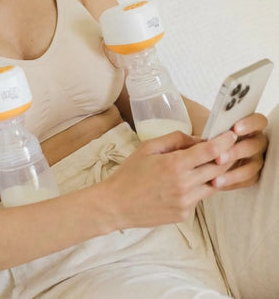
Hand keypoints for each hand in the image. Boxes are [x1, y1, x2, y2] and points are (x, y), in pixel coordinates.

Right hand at [105, 130, 236, 229]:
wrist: (117, 204)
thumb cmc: (130, 173)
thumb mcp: (148, 148)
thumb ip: (175, 139)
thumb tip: (198, 139)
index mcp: (175, 165)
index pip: (210, 151)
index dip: (224, 141)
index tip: (232, 135)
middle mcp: (185, 185)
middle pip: (218, 168)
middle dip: (223, 157)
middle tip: (221, 149)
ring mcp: (187, 202)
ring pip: (213, 184)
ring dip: (211, 174)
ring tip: (198, 166)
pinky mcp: (185, 214)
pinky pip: (199, 198)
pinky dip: (196, 188)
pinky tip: (180, 185)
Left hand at [211, 112, 267, 189]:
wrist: (199, 150)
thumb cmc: (205, 135)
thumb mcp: (205, 128)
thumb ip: (211, 129)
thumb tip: (204, 136)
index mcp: (249, 125)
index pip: (258, 121)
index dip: (249, 124)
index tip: (235, 129)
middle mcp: (255, 141)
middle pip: (254, 146)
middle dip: (236, 152)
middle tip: (218, 158)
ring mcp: (254, 158)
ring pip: (251, 167)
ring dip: (234, 172)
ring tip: (215, 177)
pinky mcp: (249, 173)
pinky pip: (247, 180)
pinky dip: (233, 182)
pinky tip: (217, 183)